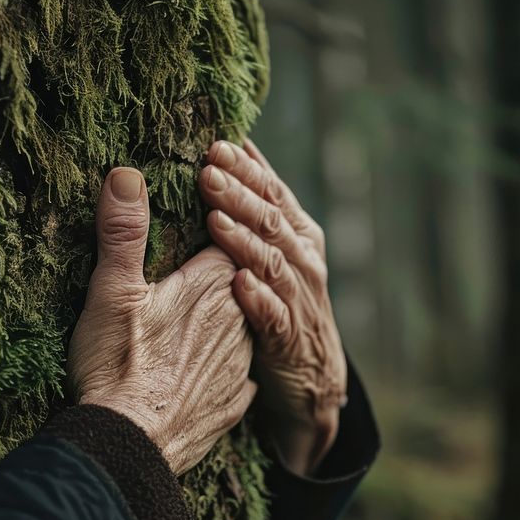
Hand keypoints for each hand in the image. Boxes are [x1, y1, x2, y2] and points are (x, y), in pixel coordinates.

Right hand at [68, 168, 256, 474]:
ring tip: (193, 322)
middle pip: (237, 282)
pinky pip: (237, 375)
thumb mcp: (112, 291)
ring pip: (240, 328)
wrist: (130, 446)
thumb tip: (126, 174)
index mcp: (213, 286)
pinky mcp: (233, 405)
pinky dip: (223, 367)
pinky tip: (204, 369)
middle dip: (219, 274)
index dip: (213, 225)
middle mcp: (238, 322)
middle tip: (188, 271)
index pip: (227, 238)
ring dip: (222, 322)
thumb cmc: (117, 365)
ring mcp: (239, 366)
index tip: (201, 214)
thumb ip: (124, 232)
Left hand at [200, 140, 346, 475]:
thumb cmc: (283, 300)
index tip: (216, 146)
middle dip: (240, 196)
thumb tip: (237, 145)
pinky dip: (258, 299)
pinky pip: (273, 315)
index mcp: (298, 235)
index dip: (247, 169)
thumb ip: (259, 204)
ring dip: (243, 241)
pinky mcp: (288, 338)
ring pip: (272, 263)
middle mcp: (303, 261)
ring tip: (214, 220)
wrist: (312, 373)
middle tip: (207, 173)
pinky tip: (238, 284)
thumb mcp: (276, 248)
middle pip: (272, 222)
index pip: (274, 193)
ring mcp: (299, 299)